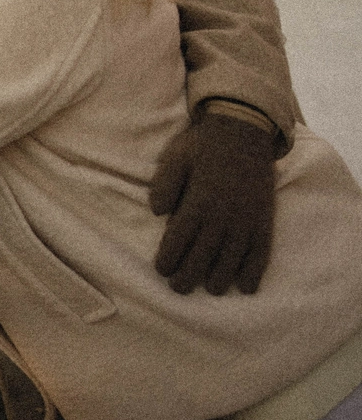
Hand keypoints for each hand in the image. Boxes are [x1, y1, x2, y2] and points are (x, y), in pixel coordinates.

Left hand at [150, 110, 275, 294]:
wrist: (244, 130)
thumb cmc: (204, 144)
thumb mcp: (176, 157)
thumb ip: (164, 184)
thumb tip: (156, 212)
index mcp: (198, 201)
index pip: (179, 241)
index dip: (169, 259)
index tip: (162, 270)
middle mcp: (222, 217)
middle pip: (202, 257)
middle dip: (187, 277)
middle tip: (178, 289)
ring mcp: (246, 221)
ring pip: (230, 261)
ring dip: (218, 279)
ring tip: (208, 288)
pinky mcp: (264, 221)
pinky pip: (260, 254)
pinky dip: (253, 273)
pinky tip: (245, 288)